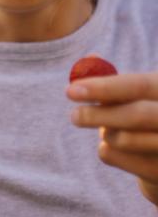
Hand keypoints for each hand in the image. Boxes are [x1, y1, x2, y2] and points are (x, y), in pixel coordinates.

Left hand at [68, 73, 157, 204]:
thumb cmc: (144, 116)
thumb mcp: (135, 94)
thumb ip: (113, 79)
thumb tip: (89, 59)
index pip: (140, 85)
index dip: (105, 87)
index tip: (72, 90)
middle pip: (136, 115)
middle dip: (99, 115)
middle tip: (75, 116)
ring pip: (124, 140)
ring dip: (106, 133)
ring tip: (109, 130)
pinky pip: (117, 158)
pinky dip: (107, 150)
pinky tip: (119, 149)